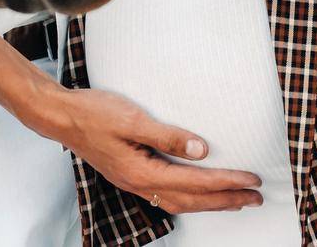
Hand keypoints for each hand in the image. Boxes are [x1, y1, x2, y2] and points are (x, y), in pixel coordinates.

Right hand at [38, 87, 263, 214]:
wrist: (60, 116)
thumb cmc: (93, 113)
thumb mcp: (133, 118)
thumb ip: (168, 136)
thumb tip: (202, 150)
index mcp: (142, 172)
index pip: (195, 182)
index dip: (226, 182)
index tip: (252, 180)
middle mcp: (139, 184)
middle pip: (192, 200)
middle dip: (226, 200)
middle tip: (255, 197)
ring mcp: (133, 182)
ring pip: (180, 202)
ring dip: (210, 202)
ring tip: (235, 199)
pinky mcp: (130, 174)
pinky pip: (167, 195)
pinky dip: (190, 197)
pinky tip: (198, 193)